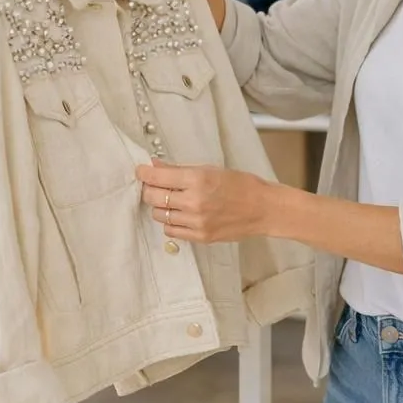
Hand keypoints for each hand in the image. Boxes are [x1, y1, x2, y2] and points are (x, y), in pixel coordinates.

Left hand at [137, 159, 272, 242]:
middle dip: (149, 190)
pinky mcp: (200, 237)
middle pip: (153, 197)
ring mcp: (196, 222)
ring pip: (159, 215)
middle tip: (154, 186)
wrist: (263, 208)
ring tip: (172, 201)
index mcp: (197, 180)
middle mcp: (194, 202)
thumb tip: (155, 166)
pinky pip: (171, 231)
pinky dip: (170, 222)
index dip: (143, 173)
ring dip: (161, 207)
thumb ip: (179, 170)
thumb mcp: (210, 169)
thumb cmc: (240, 184)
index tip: (140, 171)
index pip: (157, 177)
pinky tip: (180, 215)